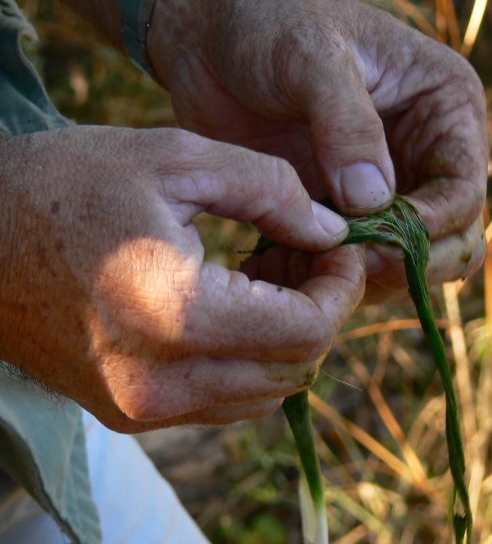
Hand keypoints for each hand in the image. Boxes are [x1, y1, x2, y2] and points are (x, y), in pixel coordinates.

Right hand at [0, 127, 364, 431]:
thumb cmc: (66, 183)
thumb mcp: (177, 157)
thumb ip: (272, 190)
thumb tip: (333, 232)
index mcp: (174, 314)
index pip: (307, 331)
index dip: (343, 289)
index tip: (344, 248)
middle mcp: (159, 381)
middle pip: (294, 369)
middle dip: (322, 310)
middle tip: (311, 253)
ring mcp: (141, 408)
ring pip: (265, 393)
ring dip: (289, 338)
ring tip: (274, 273)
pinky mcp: (128, 414)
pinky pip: (224, 400)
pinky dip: (250, 358)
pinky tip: (238, 303)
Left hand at [148, 0, 487, 302]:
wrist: (207, 30)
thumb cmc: (270, 20)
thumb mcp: (314, 56)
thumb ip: (348, 127)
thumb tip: (374, 202)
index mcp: (445, 107)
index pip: (463, 190)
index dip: (428, 227)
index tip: (375, 244)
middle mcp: (427, 151)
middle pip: (453, 237)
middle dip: (408, 261)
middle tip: (350, 266)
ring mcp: (387, 184)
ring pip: (409, 259)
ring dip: (372, 276)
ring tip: (314, 268)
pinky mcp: (343, 208)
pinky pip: (359, 259)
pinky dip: (334, 273)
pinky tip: (291, 267)